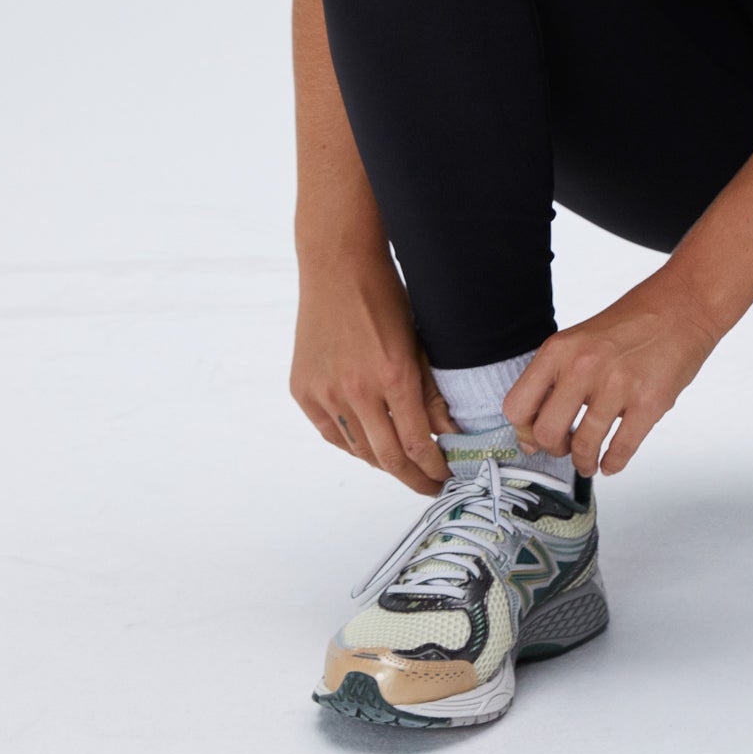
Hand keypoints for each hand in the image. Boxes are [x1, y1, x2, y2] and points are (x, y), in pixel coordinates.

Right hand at [291, 250, 452, 494]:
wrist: (338, 267)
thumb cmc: (385, 297)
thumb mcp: (418, 341)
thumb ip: (431, 391)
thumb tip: (448, 431)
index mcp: (394, 375)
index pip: (417, 444)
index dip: (433, 468)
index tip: (445, 478)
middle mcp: (357, 390)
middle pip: (388, 457)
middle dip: (413, 478)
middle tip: (429, 486)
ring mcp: (325, 392)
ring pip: (358, 450)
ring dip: (383, 462)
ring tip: (402, 465)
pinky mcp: (303, 391)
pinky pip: (331, 433)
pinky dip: (352, 445)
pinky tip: (370, 446)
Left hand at [503, 268, 722, 477]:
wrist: (684, 303)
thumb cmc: (634, 321)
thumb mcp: (581, 339)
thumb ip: (557, 378)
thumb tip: (536, 430)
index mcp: (560, 350)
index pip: (517, 406)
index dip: (524, 430)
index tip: (535, 437)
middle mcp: (583, 367)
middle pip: (546, 433)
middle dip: (555, 450)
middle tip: (566, 449)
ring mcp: (617, 385)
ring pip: (584, 447)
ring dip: (585, 462)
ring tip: (589, 462)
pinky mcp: (649, 402)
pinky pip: (621, 449)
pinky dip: (613, 463)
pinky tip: (612, 461)